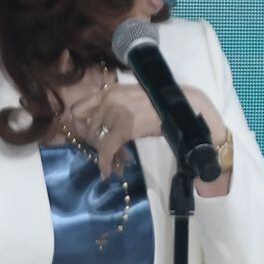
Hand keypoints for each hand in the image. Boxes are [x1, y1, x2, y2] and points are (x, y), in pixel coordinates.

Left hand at [65, 84, 231, 194]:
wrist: (184, 106)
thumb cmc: (164, 103)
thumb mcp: (134, 98)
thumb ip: (117, 107)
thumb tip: (105, 126)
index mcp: (110, 90)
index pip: (78, 108)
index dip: (80, 126)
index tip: (90, 137)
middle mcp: (108, 99)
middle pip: (88, 128)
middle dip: (97, 143)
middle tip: (111, 152)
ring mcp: (115, 112)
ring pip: (97, 140)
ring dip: (106, 154)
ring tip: (120, 161)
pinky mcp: (124, 127)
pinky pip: (106, 150)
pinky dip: (105, 163)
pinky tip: (108, 172)